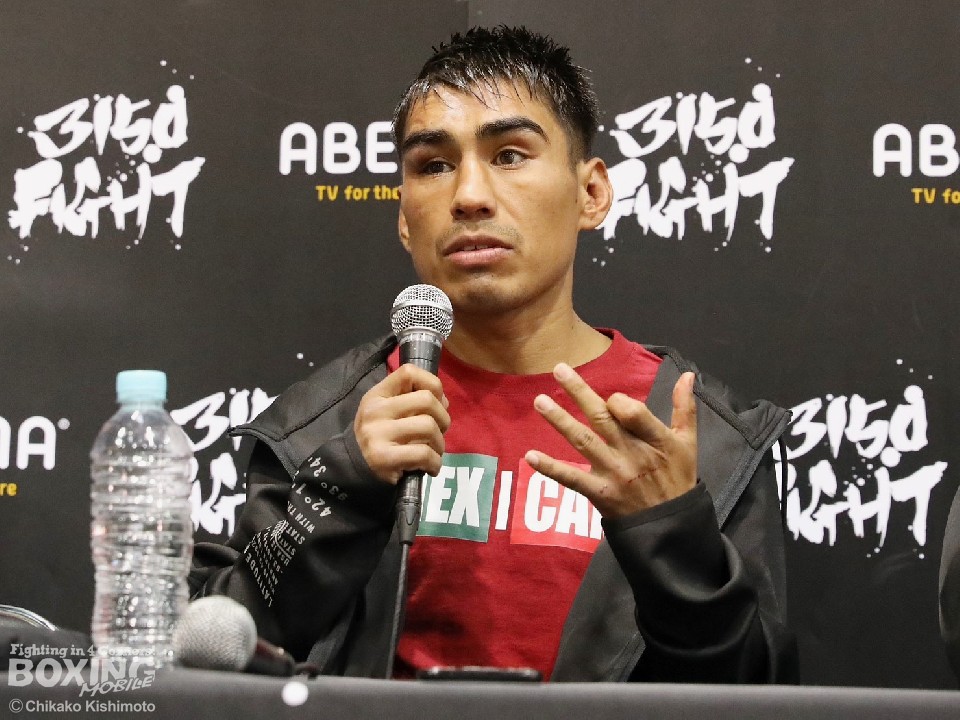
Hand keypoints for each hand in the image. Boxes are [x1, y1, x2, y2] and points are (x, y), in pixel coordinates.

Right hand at [353, 363, 450, 484]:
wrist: (353, 466)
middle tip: (439, 431)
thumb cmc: (379, 435)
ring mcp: (378, 434)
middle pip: (427, 400)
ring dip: (440, 443)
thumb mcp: (388, 409)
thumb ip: (413, 400)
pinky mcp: (384, 458)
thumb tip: (443, 401)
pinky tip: (430, 466)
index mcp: (378, 394)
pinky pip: (424, 454)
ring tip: (434, 451)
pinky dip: (435, 462)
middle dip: (443, 417)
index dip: (432, 383)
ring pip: (429, 427)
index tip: (436, 401)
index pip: (409, 372)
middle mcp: (376, 411)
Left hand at [525, 363, 696, 517]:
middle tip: (558, 369)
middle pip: (601, 418)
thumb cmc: (678, 478)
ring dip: (559, 421)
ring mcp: (613, 473)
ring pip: (583, 441)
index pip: (632, 412)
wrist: (670, 525)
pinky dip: (551, 469)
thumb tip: (687, 374)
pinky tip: (530, 456)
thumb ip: (684, 407)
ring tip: (539, 401)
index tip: (613, 399)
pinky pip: (572, 479)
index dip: (619, 401)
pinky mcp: (599, 493)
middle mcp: (631, 453)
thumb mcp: (688, 442)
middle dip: (579, 392)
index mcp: (655, 439)